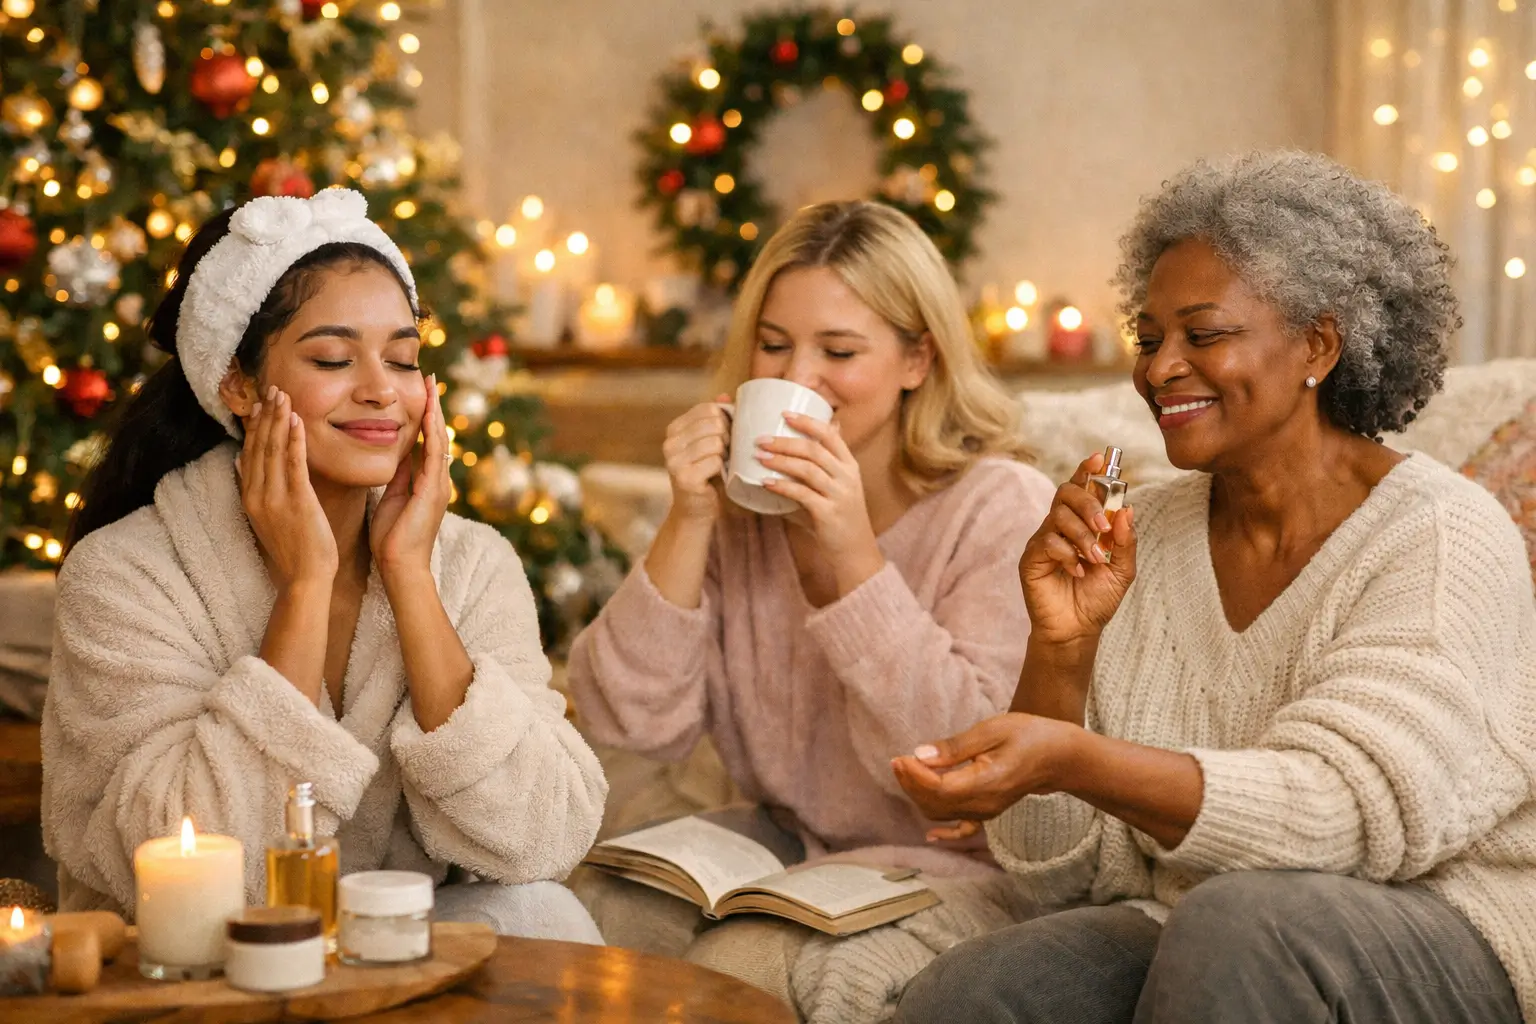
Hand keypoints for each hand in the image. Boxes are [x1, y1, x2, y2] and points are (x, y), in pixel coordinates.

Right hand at [237, 385, 337, 589]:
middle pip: (258, 446)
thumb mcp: (267, 515)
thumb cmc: (293, 548)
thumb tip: (240, 460)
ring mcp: (275, 499)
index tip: (261, 402)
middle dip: (266, 415)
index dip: (255, 425)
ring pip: (273, 450)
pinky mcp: (296, 502)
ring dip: (278, 420)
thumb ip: (254, 487)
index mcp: (250, 496)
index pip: (250, 452)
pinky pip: (293, 465)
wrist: (304, 578)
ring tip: (283, 396)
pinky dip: (293, 440)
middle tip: (273, 389)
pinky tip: (296, 421)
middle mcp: (257, 495)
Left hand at [370, 373, 449, 577]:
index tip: (421, 392)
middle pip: (438, 434)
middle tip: (431, 378)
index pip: (427, 441)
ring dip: (435, 412)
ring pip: (439, 440)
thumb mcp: (392, 498)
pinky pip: (434, 455)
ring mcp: (439, 485)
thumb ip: (398, 476)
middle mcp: (438, 480)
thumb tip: (396, 455)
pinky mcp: (434, 491)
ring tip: (432, 387)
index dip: (424, 416)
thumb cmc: (393, 539)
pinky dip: (432, 432)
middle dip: (433, 406)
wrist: (400, 566)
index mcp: (426, 482)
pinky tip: (428, 414)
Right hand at [661, 397, 731, 522]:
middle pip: (714, 423)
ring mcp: (674, 461)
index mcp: (674, 429)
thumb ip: (716, 420)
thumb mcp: (711, 444)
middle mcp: (669, 443)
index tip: (726, 437)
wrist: (696, 511)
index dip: (725, 421)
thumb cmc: (708, 475)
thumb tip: (725, 396)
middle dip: (728, 437)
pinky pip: (716, 461)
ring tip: (722, 465)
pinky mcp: (684, 477)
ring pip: (716, 442)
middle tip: (726, 454)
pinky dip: (723, 469)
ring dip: (726, 455)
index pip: (708, 408)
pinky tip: (717, 477)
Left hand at [757, 413, 883, 591]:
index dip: (807, 422)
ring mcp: (840, 495)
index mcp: (849, 465)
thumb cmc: (839, 517)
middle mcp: (847, 477)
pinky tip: (766, 483)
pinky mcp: (829, 513)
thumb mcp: (836, 487)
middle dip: (785, 442)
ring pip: (807, 469)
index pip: (830, 435)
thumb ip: (820, 468)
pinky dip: (782, 486)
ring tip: (759, 457)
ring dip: (780, 461)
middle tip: (761, 439)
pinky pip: (802, 494)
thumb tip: (793, 449)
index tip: (785, 414)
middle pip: (814, 450)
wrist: (855, 551)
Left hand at [890, 713, 1078, 841]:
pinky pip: (963, 828)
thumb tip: (920, 755)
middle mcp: (984, 804)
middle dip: (911, 783)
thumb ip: (954, 747)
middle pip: (935, 803)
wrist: (1059, 756)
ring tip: (907, 771)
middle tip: (897, 760)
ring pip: (942, 814)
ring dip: (920, 795)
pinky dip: (945, 831)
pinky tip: (931, 835)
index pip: (938, 789)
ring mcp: (986, 812)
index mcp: (985, 783)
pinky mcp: (988, 812)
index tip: (900, 757)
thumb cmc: (1028, 736)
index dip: (914, 776)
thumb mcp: (991, 731)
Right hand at [1020, 452, 1137, 645]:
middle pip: (1066, 493)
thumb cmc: (1097, 598)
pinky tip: (1077, 571)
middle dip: (1088, 503)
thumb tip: (1127, 509)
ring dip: (1082, 536)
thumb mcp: (1123, 569)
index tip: (1099, 459)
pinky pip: (1047, 542)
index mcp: (1082, 523)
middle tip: (1104, 526)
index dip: (1088, 470)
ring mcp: (1043, 540)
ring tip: (1095, 559)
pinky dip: (1067, 554)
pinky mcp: (1031, 558)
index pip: (1082, 488)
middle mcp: (1060, 526)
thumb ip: (1126, 540)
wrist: (1078, 629)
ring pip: (1058, 517)